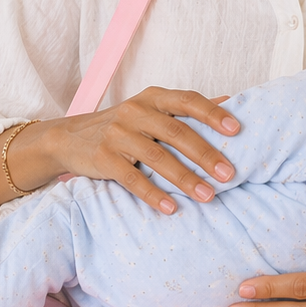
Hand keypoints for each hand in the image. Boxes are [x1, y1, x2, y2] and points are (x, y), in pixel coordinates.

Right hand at [0, 88, 239, 217]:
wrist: (68, 138)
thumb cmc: (123, 125)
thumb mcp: (152, 109)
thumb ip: (187, 108)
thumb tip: (231, 102)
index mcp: (153, 97)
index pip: (187, 101)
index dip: (213, 114)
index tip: (237, 130)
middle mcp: (135, 112)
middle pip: (177, 132)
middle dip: (206, 154)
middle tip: (230, 175)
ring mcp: (117, 134)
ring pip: (157, 157)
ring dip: (185, 179)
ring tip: (208, 196)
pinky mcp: (102, 158)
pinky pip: (131, 178)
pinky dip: (152, 194)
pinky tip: (171, 208)